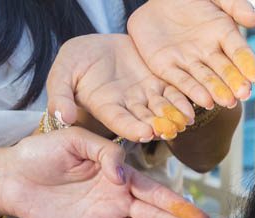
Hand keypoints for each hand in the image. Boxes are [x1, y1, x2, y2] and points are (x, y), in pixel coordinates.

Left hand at [0, 127, 216, 217]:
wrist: (10, 177)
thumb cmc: (39, 152)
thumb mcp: (73, 141)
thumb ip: (105, 155)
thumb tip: (124, 177)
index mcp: (119, 174)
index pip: (156, 192)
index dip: (180, 205)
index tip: (202, 217)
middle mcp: (119, 198)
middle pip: (159, 217)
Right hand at [46, 34, 193, 141]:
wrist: (93, 47)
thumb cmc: (73, 63)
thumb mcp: (61, 76)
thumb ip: (60, 96)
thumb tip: (62, 116)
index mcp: (106, 109)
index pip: (120, 122)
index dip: (133, 128)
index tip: (145, 133)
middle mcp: (128, 108)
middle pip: (146, 119)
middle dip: (159, 125)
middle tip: (172, 130)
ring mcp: (144, 96)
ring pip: (162, 108)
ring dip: (174, 115)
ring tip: (185, 119)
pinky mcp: (157, 83)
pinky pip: (172, 93)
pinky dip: (182, 99)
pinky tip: (194, 103)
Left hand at [127, 0, 254, 109]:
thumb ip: (234, 5)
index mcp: (223, 34)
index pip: (239, 52)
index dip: (249, 64)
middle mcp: (209, 52)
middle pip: (225, 70)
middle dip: (235, 82)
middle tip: (244, 94)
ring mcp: (188, 61)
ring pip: (205, 79)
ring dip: (217, 91)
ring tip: (227, 102)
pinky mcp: (166, 67)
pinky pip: (180, 80)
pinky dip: (192, 91)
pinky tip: (204, 101)